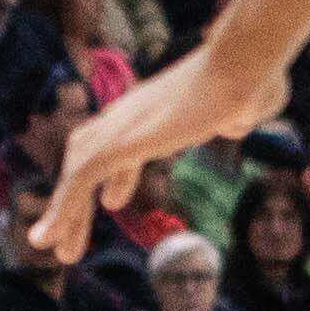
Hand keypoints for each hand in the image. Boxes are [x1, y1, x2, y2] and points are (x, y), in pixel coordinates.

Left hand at [32, 45, 286, 261]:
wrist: (243, 61)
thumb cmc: (255, 77)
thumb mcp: (251, 102)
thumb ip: (239, 114)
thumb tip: (236, 122)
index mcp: (154, 107)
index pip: (122, 144)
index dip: (117, 176)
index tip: (111, 201)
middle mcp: (128, 114)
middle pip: (88, 158)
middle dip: (76, 197)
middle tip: (64, 235)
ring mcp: (120, 125)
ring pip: (78, 173)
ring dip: (65, 213)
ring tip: (57, 249)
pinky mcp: (117, 142)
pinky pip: (79, 181)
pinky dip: (63, 210)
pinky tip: (54, 239)